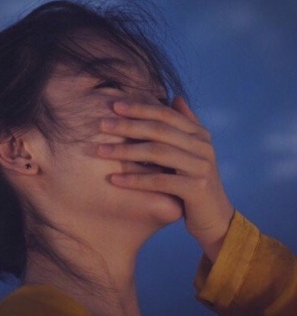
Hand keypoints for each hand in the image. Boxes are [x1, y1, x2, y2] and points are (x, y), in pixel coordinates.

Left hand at [97, 96, 233, 261]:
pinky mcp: (197, 189)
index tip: (114, 106)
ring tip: (101, 151)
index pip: (166, 114)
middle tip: (102, 124)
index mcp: (199, 134)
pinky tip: (114, 180)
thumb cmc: (195, 182)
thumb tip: (176, 98)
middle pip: (159, 130)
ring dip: (126, 151)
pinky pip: (159, 181)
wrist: (215, 217)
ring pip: (158, 153)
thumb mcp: (192, 152)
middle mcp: (202, 146)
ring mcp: (201, 167)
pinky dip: (135, 180)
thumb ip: (185, 126)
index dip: (140, 108)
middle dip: (128, 126)